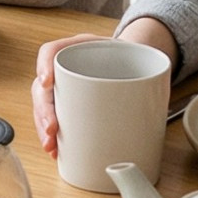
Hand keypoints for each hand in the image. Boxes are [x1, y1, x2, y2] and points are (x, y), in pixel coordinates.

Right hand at [31, 18, 179, 157]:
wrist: (133, 60)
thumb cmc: (130, 59)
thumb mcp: (134, 56)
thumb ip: (142, 71)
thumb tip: (155, 96)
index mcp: (80, 49)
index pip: (52, 51)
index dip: (44, 65)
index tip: (47, 82)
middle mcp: (66, 67)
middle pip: (43, 85)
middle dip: (44, 109)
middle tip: (52, 129)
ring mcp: (63, 86)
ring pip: (43, 104)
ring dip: (43, 126)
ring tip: (51, 145)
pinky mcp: (67, 104)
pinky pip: (51, 117)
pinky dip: (51, 134)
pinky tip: (54, 149)